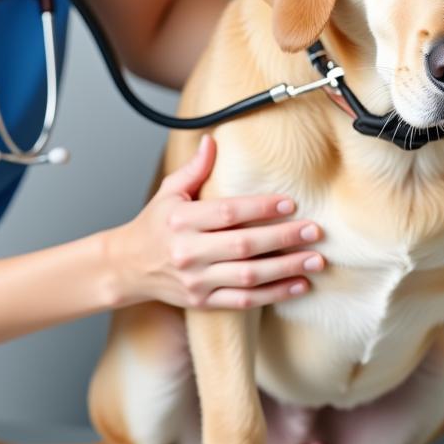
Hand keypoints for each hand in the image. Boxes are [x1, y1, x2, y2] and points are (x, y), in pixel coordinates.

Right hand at [106, 134, 324, 309]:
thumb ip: (195, 169)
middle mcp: (188, 252)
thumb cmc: (153, 225)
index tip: (290, 204)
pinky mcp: (203, 302)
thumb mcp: (169, 192)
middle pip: (243, 246)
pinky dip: (274, 294)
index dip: (260, 208)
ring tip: (316, 260)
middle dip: (282, 238)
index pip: (227, 213)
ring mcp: (197, 281)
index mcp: (181, 220)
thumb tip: (213, 140)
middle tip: (314, 231)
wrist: (127, 267)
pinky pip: (244, 301)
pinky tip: (299, 285)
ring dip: (286, 269)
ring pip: (249, 277)